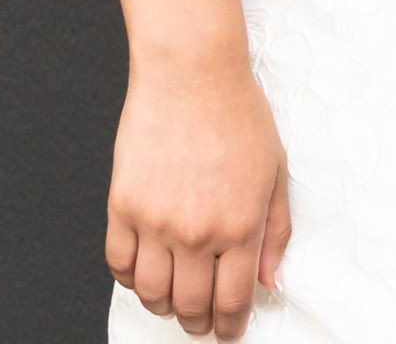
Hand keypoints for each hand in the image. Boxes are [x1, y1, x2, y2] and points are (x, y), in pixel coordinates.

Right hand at [106, 55, 289, 337]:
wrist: (193, 77)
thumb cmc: (239, 118)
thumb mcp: (275, 174)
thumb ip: (275, 232)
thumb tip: (270, 280)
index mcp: (240, 225)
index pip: (234, 299)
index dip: (231, 325)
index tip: (230, 332)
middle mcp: (196, 231)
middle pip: (190, 305)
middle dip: (199, 323)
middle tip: (204, 322)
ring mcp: (155, 222)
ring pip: (151, 294)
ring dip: (164, 307)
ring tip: (176, 302)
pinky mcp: (122, 208)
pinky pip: (120, 265)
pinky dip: (131, 280)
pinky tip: (146, 275)